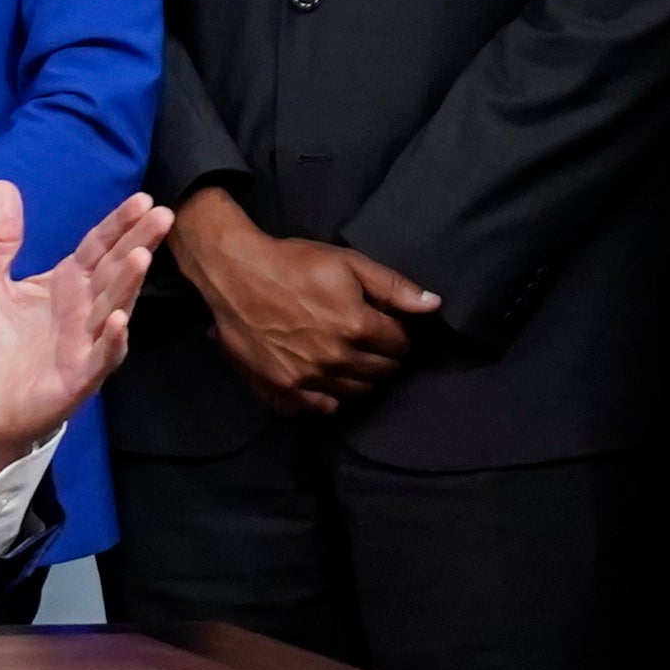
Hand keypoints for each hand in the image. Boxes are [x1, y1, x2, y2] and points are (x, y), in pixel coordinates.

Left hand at [0, 182, 171, 473]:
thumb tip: (2, 185)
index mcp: (64, 284)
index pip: (97, 247)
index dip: (118, 224)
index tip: (143, 199)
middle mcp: (83, 310)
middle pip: (114, 270)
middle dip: (138, 243)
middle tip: (163, 215)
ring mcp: (84, 343)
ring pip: (113, 308)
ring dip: (128, 284)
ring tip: (142, 256)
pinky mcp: (78, 378)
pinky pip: (100, 357)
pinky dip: (111, 340)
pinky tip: (119, 320)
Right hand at [168, 186, 435, 415]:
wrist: (236, 274)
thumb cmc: (293, 263)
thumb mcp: (348, 262)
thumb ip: (394, 287)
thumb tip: (434, 305)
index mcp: (358, 326)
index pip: (400, 345)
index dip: (398, 333)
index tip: (387, 324)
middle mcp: (338, 358)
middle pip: (382, 371)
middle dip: (384, 355)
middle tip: (370, 340)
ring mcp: (310, 377)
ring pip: (357, 390)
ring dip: (361, 375)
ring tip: (350, 356)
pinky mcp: (285, 387)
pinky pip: (322, 406)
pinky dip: (331, 396)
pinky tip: (328, 379)